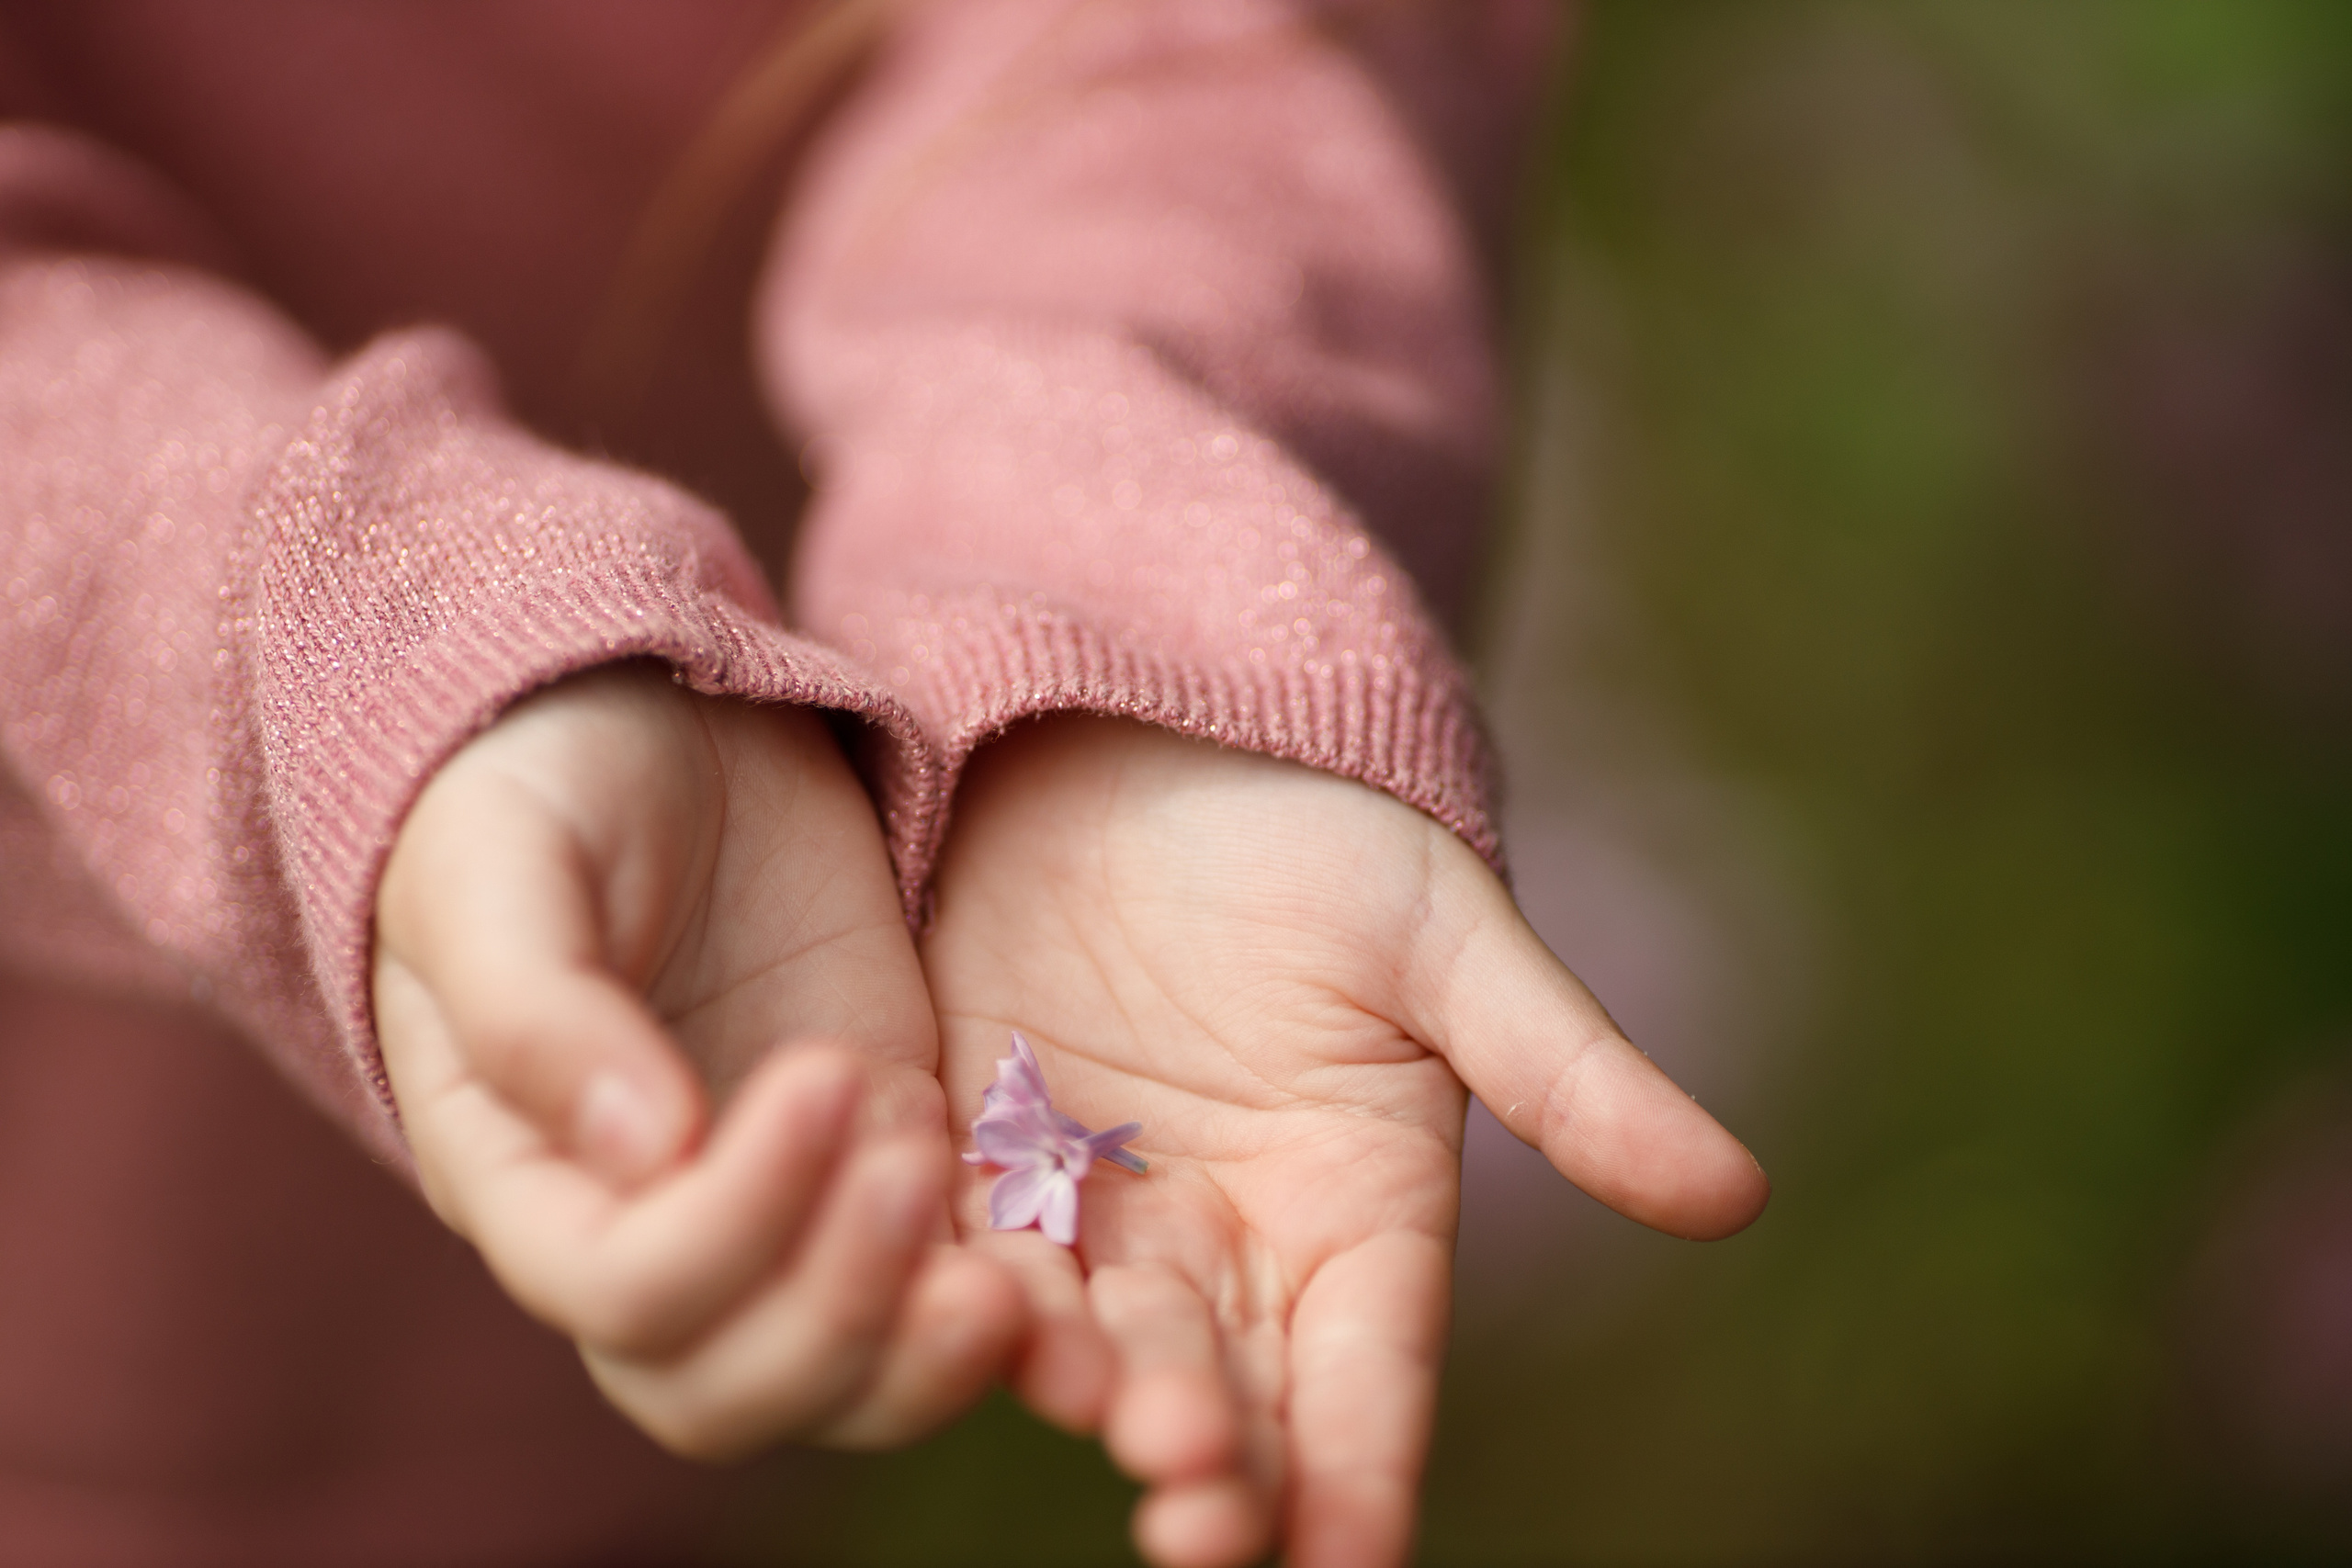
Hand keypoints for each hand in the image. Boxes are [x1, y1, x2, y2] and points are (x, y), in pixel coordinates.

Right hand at [372, 664, 1024, 1457]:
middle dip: (835, 1322)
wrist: (668, 719)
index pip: (617, 1293)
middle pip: (722, 1391)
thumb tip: (638, 1151)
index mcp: (522, 1173)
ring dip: (921, 1358)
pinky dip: (1000, 1308)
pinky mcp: (885, 1165)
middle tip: (918, 1173)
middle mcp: (644, 1228)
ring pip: (841, 1382)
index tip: (823, 1075)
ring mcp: (776, 1211)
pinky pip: (938, 1295)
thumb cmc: (552, 778)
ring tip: (1004, 1273)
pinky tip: (1053, 1256)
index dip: (724, 1232)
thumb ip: (535, 1004)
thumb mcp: (506, 856)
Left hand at [922, 717, 1768, 1567]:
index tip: (1351, 1565)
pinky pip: (968, 1243)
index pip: (1371, 1378)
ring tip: (1096, 1413)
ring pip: (1092, 1338)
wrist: (1152, 733)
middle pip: (1230, 1388)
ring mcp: (1101, 1212)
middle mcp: (1228, 1246)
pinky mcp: (983, 1154)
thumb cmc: (1325, 833)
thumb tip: (1740, 1195)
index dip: (1363, 1474)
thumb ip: (1566, 1075)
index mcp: (1358, 1215)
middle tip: (1197, 1514)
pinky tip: (945, 1310)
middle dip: (1219, 1461)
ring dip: (1091, 1392)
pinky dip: (961, 1286)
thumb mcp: (1449, 943)